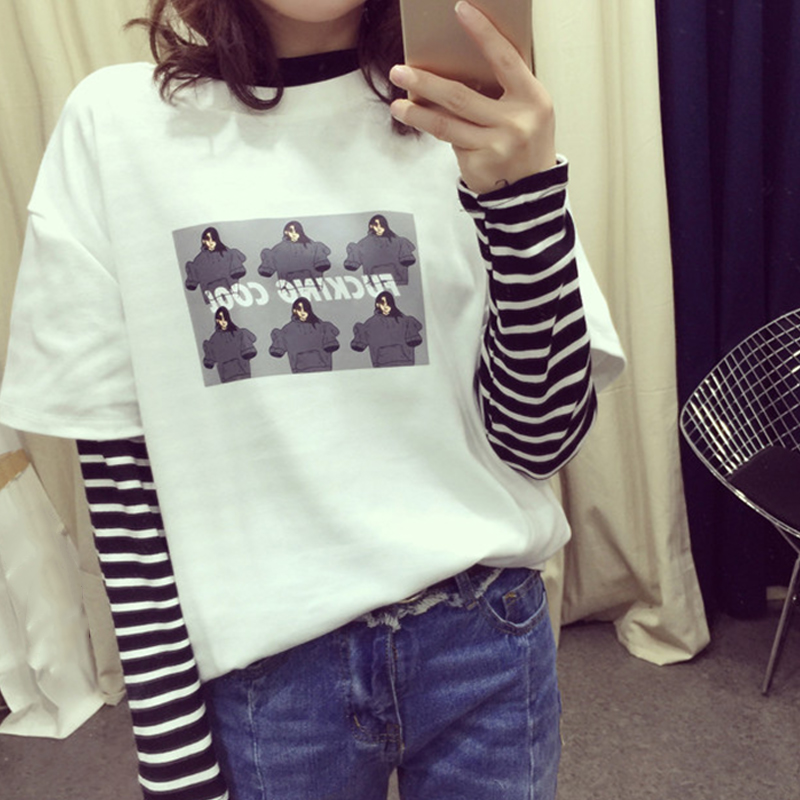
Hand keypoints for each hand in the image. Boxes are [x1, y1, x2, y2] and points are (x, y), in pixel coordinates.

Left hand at [389, 1, 555, 194]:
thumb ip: (503, 88)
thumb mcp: (527, 109)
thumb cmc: (526, 140)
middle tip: (399, 70)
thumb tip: (456, 66)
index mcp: (532, 98)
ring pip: (446, 124)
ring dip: (417, 113)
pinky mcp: (479, 164)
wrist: (531, 190)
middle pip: (460, 96)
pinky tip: (419, 121)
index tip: (461, 10)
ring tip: (397, 104)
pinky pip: (450, 142)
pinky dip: (434, 130)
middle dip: (425, 82)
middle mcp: (515, 122)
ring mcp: (496, 146)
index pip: (505, 58)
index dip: (483, 33)